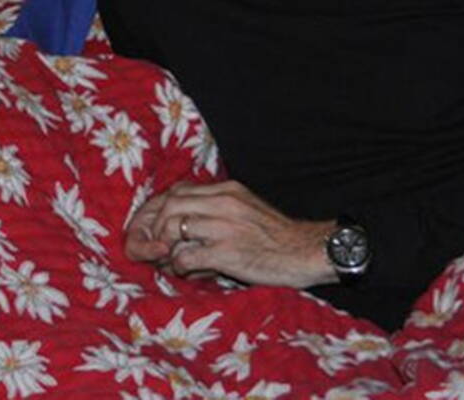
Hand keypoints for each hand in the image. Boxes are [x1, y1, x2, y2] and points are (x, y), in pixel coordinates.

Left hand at [124, 180, 337, 288]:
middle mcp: (223, 202)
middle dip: (155, 227)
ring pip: (172, 228)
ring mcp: (224, 226)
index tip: (154, 227)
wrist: (309, 251)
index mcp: (227, 190)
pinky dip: (178, 265)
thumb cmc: (279, 237)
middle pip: (168, 205)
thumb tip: (187, 220)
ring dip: (165, 248)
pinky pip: (185, 255)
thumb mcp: (248, 208)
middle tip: (157, 247)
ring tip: (171, 262)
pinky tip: (186, 272)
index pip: (178, 191)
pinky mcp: (227, 252)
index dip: (159, 209)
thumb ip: (218, 208)